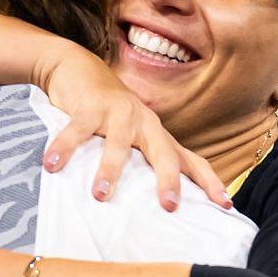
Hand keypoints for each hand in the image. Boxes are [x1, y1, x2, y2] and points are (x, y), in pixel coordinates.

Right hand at [33, 46, 230, 210]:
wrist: (77, 66)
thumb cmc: (107, 111)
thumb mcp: (132, 136)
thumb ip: (142, 163)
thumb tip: (153, 209)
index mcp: (158, 135)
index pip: (192, 160)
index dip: (209, 182)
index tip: (225, 206)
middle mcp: (145, 123)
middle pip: (164, 153)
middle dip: (168, 179)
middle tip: (168, 206)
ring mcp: (119, 113)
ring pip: (119, 144)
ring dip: (109, 170)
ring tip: (100, 195)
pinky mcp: (90, 106)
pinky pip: (77, 131)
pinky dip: (64, 149)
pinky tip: (52, 166)